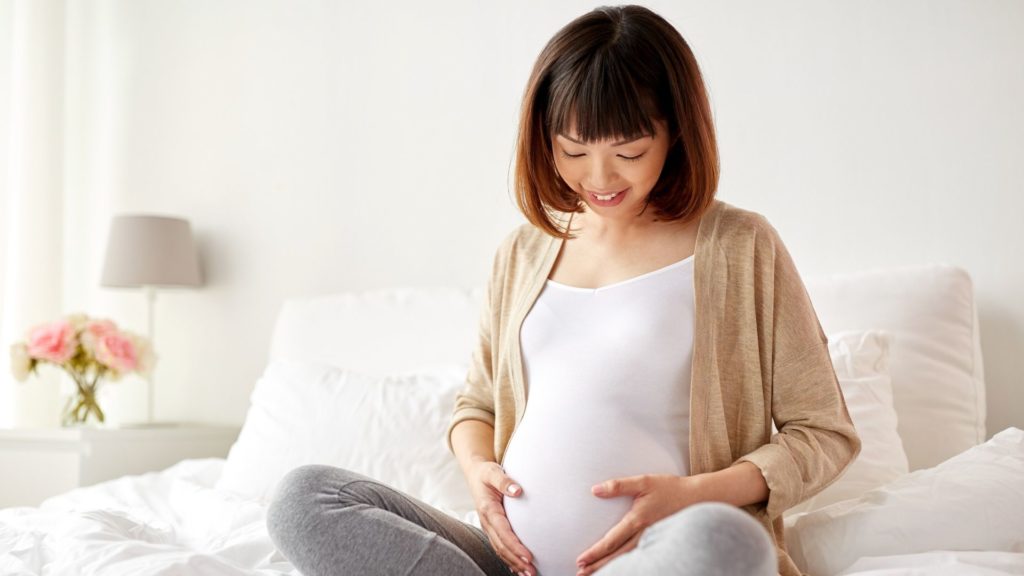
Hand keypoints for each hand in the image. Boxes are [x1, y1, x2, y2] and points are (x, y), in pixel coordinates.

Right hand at [465, 458, 536, 575]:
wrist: (475, 474)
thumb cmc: (486, 473)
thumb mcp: (493, 472)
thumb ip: (504, 481)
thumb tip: (517, 491)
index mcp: (488, 510)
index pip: (503, 533)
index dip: (515, 546)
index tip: (528, 556)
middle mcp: (487, 522)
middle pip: (501, 547)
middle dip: (516, 561)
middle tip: (532, 572)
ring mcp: (488, 527)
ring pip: (500, 550)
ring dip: (513, 564)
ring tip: (528, 574)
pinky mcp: (492, 529)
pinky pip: (499, 547)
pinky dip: (508, 559)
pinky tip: (518, 568)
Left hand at [575, 473, 703, 575]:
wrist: (698, 498)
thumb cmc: (669, 488)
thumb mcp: (643, 481)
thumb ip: (618, 485)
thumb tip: (595, 490)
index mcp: (638, 521)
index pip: (612, 541)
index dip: (595, 552)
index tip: (581, 560)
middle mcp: (644, 535)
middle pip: (617, 556)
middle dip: (598, 567)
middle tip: (580, 574)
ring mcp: (653, 540)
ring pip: (628, 560)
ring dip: (610, 568)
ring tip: (593, 575)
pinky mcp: (658, 542)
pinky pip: (640, 558)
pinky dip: (627, 565)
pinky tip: (618, 568)